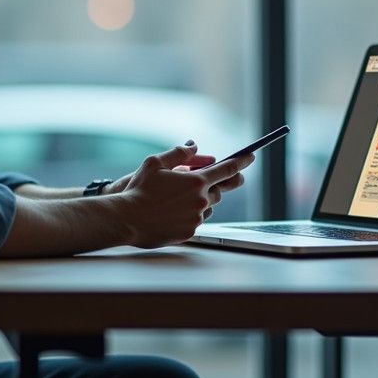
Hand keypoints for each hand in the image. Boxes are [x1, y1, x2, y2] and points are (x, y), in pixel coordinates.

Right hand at [114, 143, 253, 247]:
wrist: (126, 219)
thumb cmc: (139, 189)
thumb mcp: (155, 163)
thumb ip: (179, 153)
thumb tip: (194, 146)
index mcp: (196, 181)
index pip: (227, 169)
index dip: (241, 162)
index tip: (250, 156)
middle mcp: (201, 201)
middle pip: (220, 190)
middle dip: (215, 184)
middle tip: (207, 181)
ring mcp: (197, 218)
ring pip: (207, 207)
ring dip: (200, 200)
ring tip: (177, 198)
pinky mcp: (190, 232)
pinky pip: (197, 221)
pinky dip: (190, 214)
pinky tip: (172, 212)